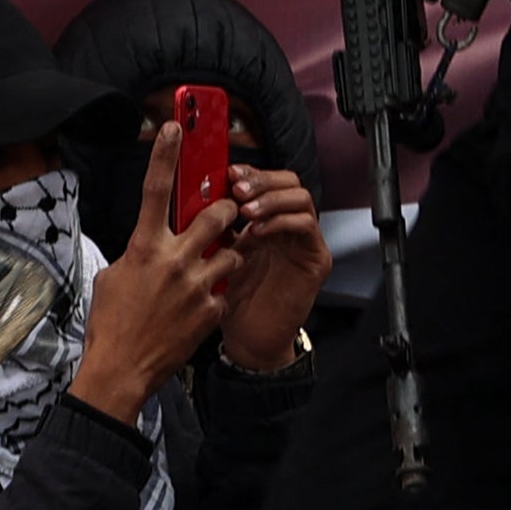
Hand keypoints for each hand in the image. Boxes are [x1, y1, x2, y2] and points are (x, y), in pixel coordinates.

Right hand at [69, 154, 237, 423]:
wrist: (122, 368)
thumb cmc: (111, 321)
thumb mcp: (114, 275)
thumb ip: (137, 253)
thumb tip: (150, 244)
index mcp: (144, 247)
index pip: (156, 189)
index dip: (165, 155)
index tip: (175, 128)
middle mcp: (174, 261)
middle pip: (217, 216)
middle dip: (228, 211)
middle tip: (228, 212)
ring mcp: (197, 287)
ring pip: (233, 254)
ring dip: (229, 255)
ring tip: (216, 266)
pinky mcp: (211, 312)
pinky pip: (225, 291)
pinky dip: (218, 293)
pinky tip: (202, 306)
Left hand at [215, 161, 328, 372]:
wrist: (246, 338)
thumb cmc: (229, 296)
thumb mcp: (216, 249)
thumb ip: (214, 221)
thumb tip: (194, 190)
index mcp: (263, 219)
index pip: (265, 179)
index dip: (248, 171)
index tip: (227, 172)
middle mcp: (287, 225)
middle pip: (287, 180)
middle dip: (261, 179)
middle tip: (237, 188)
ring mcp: (304, 241)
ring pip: (300, 197)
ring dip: (270, 198)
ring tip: (245, 209)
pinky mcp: (316, 259)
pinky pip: (306, 226)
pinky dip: (281, 221)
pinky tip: (258, 231)